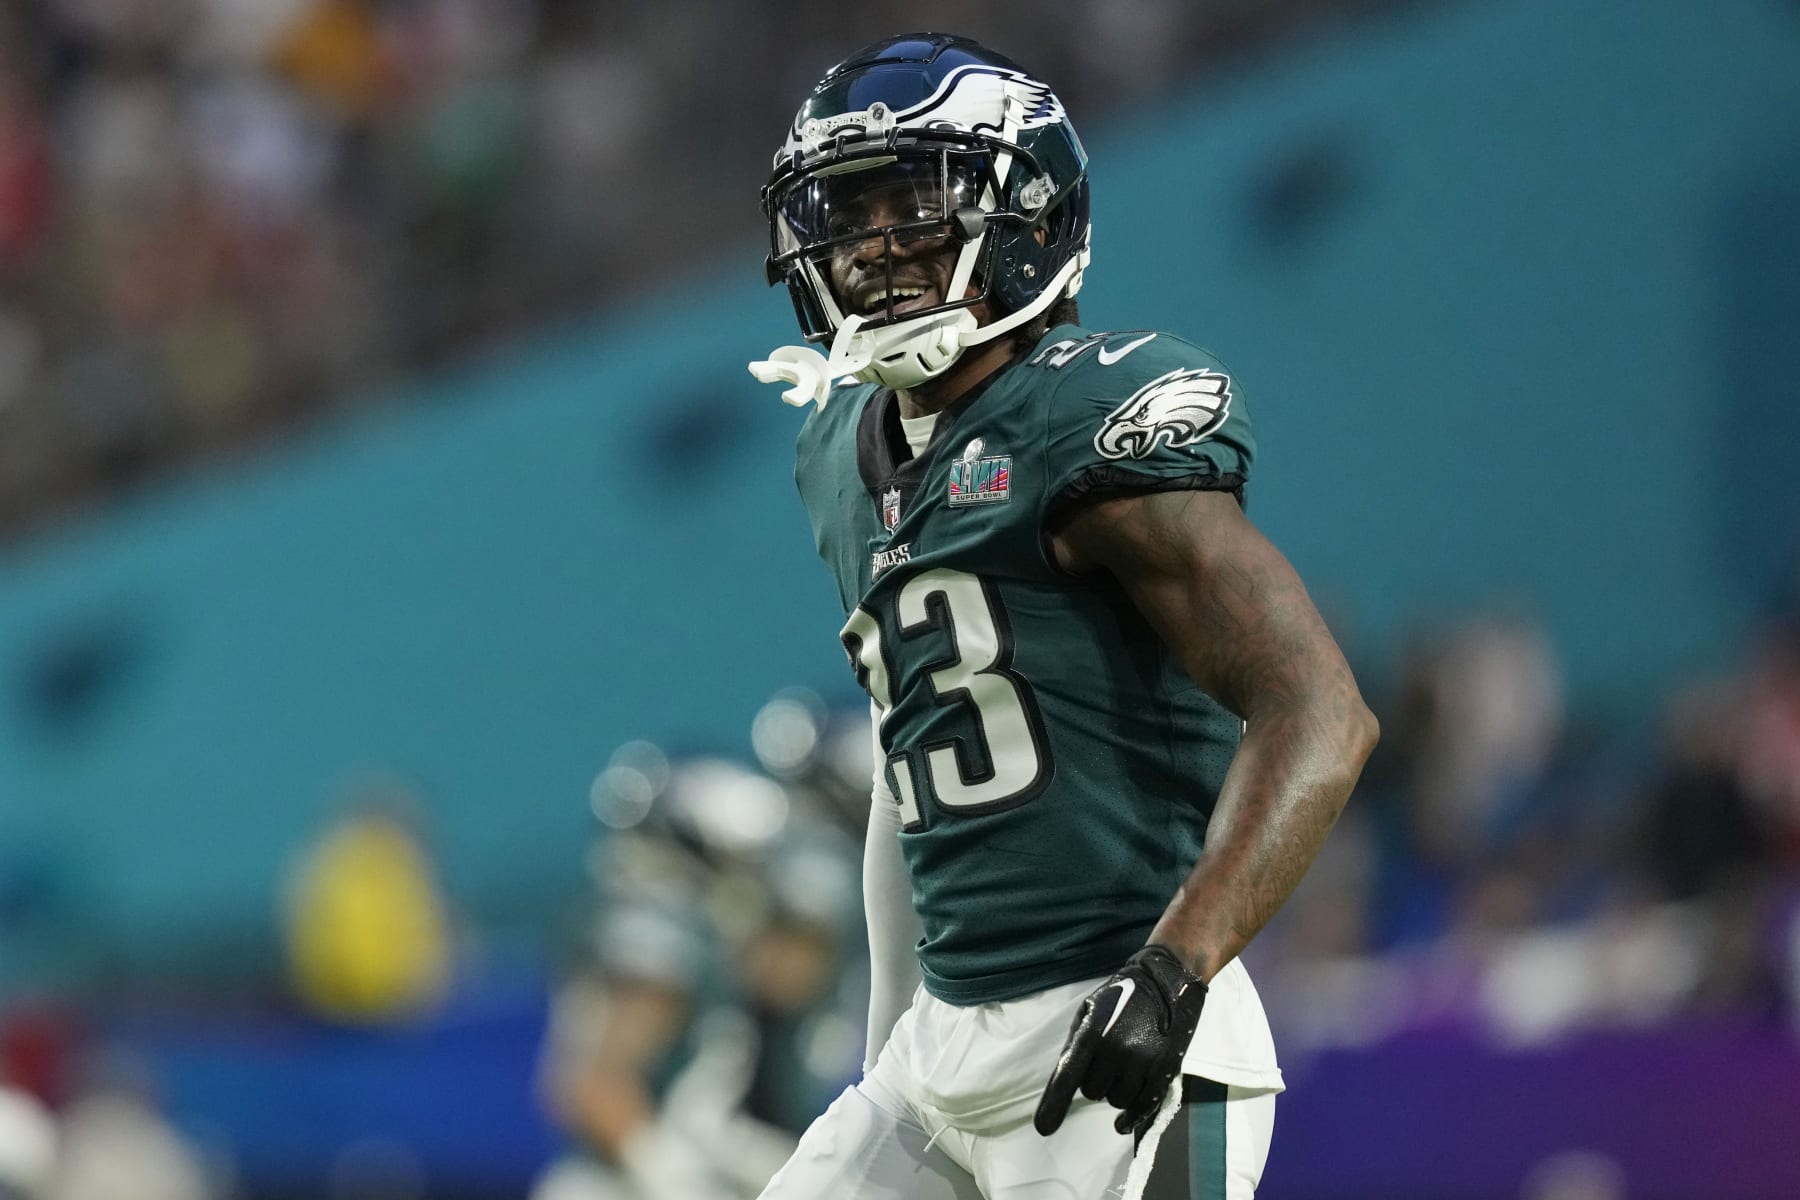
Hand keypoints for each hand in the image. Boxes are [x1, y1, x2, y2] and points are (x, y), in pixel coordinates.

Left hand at [1033, 945, 1206, 1135]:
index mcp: (1091, 1032)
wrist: (1165, 981)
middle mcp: (1115, 1049)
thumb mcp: (1089, 1010)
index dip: (1054, 1104)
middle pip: (1092, 1092)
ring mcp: (1142, 1061)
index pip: (1068, 1075)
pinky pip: (1143, 1106)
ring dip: (1115, 1093)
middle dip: (1094, 1083)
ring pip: (1116, 1101)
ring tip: (1123, 1070)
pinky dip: (1132, 1117)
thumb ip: (1076, 1043)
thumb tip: (1066, 1077)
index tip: (1044, 1127)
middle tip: (1105, 1063)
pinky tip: (1123, 1123)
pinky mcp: (1165, 1069)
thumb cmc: (1121, 995)